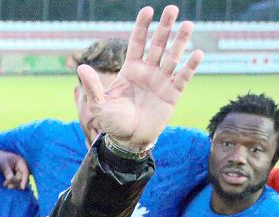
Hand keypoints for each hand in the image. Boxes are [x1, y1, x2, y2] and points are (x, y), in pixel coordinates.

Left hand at [0, 149, 29, 189]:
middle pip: (23, 179)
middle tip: (7, 185)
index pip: (25, 172)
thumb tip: (11, 179)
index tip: (22, 188)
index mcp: (21, 162)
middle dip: (16, 183)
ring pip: (20, 182)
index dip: (25, 180)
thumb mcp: (2, 163)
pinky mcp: (14, 176)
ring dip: (14, 185)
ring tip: (5, 184)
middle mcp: (21, 168)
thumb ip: (7, 171)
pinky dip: (12, 184)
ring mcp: (18, 173)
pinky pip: (16, 183)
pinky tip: (6, 185)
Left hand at [77, 5, 202, 150]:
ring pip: (172, 57)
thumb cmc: (112, 122)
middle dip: (164, 27)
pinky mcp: (172, 94)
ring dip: (180, 41)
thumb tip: (81, 68)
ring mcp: (161, 81)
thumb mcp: (98, 104)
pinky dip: (190, 66)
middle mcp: (148, 71)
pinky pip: (183, 77)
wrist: (129, 140)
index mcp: (130, 69)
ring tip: (188, 25)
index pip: (137, 42)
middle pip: (157, 44)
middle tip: (172, 8)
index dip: (142, 26)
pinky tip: (197, 53)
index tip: (148, 10)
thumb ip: (92, 86)